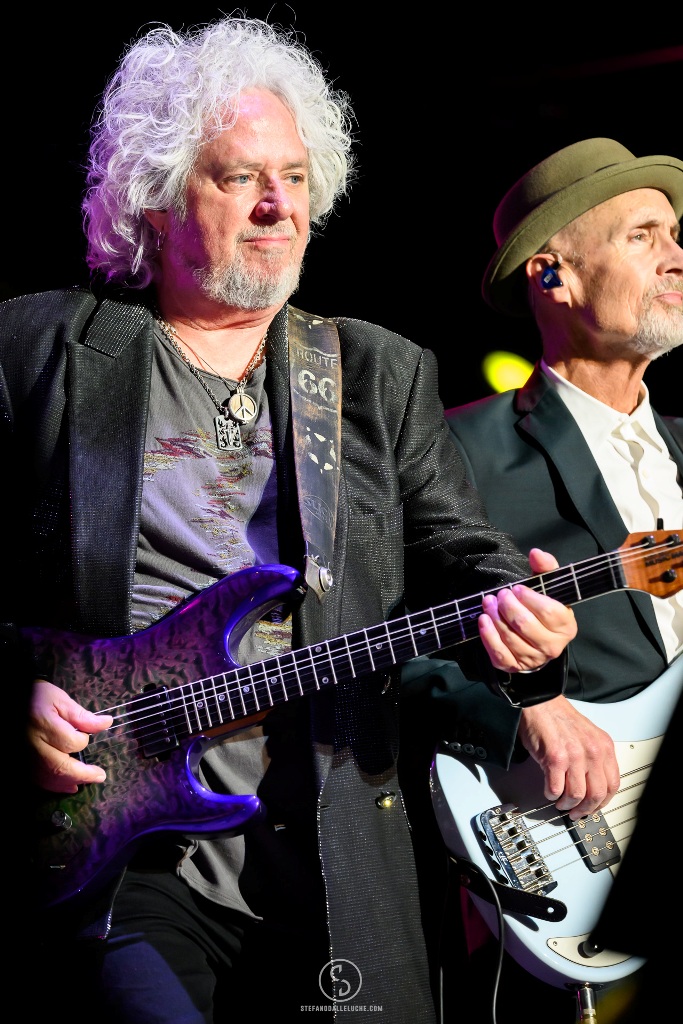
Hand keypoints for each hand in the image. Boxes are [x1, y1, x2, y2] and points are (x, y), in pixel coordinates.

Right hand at [28, 679, 112, 792]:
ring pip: (49, 777)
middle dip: (82, 774)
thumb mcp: (59, 699)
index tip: (85, 735)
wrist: (14, 703)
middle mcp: (32, 745)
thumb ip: (81, 715)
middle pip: (59, 767)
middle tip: (100, 776)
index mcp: (43, 724)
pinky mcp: (22, 763)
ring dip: (70, 782)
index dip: (82, 741)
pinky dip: (55, 785)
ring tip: (87, 780)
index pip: (70, 742)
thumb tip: (106, 723)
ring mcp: (25, 756)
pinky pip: (38, 780)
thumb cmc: (35, 698)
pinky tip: (68, 784)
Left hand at [478, 547, 576, 672]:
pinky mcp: (514, 666)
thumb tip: (536, 553)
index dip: (530, 599)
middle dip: (508, 606)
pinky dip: (488, 636)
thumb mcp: (549, 586)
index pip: (548, 612)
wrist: (536, 637)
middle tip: (501, 594)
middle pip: (526, 625)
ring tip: (488, 602)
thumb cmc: (543, 608)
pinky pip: (499, 654)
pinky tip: (483, 621)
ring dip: (495, 618)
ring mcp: (533, 659)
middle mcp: (552, 646)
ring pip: (510, 638)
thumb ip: (546, 568)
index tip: (517, 588)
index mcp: (566, 626)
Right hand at [517, 696, 620, 819]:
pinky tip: (549, 790)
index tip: (594, 807)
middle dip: (585, 809)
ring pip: (577, 796)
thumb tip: (591, 784)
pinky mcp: (555, 759)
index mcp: (603, 747)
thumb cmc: (558, 717)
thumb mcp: (587, 735)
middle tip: (576, 812)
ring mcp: (574, 756)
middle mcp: (592, 752)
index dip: (602, 802)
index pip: (612, 785)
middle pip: (596, 795)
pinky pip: (556, 789)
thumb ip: (593, 759)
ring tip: (560, 802)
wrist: (539, 701)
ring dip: (567, 804)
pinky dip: (552, 795)